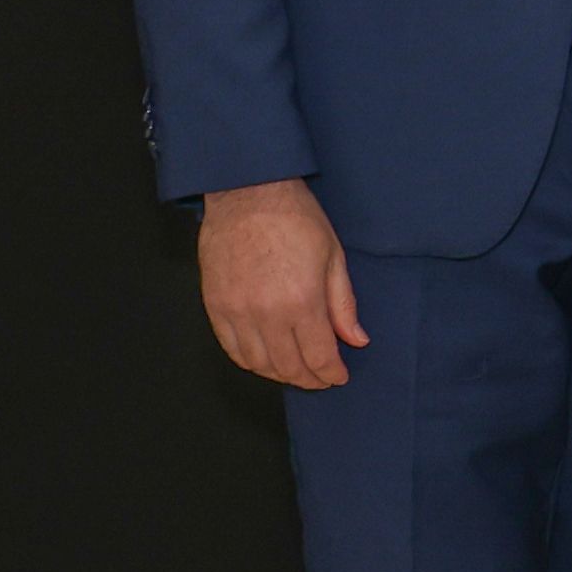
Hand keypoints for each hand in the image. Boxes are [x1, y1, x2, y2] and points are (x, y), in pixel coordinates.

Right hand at [196, 178, 363, 389]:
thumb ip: (343, 304)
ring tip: (295, 371)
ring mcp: (237, 312)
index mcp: (302, 302)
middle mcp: (267, 314)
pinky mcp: (215, 306)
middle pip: (289, 366)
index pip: (319, 357)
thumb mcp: (333, 256)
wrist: (247, 192)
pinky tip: (265, 359)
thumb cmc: (296, 218)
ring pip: (258, 364)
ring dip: (279, 374)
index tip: (338, 376)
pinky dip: (250, 361)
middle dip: (309, 379)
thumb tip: (356, 340)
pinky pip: (231, 349)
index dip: (331, 374)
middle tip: (321, 379)